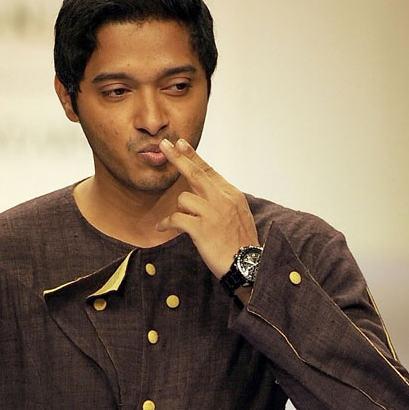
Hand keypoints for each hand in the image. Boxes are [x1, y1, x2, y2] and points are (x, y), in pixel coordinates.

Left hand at [156, 138, 259, 279]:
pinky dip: (166, 222)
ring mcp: (212, 213)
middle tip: (164, 145)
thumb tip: (205, 191)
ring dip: (179, 210)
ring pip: (183, 199)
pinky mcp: (201, 228)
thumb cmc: (241, 244)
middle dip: (177, 158)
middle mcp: (222, 199)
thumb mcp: (238, 215)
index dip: (193, 156)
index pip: (209, 170)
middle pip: (195, 173)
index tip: (181, 144)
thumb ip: (222, 200)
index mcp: (231, 194)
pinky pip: (176, 218)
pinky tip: (161, 226)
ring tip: (181, 223)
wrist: (247, 265)